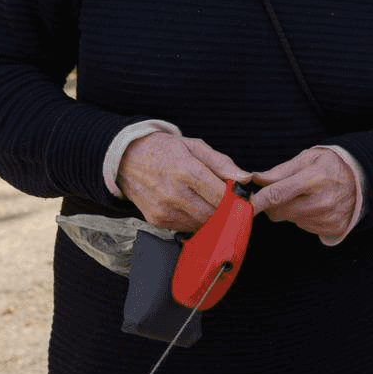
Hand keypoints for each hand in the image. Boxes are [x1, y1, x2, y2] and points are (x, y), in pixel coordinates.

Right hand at [117, 133, 248, 231]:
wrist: (126, 158)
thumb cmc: (164, 150)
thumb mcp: (195, 146)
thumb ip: (222, 163)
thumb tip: (246, 178)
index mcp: (186, 171)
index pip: (221, 196)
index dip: (235, 197)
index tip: (240, 194)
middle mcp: (173, 193)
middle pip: (213, 213)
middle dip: (225, 208)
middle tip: (227, 199)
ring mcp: (163, 210)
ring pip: (201, 223)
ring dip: (210, 215)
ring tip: (208, 200)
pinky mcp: (156, 220)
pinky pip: (185, 227)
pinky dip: (194, 219)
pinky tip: (192, 205)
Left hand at [249, 148, 358, 241]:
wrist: (364, 180)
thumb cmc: (332, 165)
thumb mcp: (308, 158)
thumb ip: (280, 171)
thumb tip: (255, 179)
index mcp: (314, 179)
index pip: (277, 194)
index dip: (257, 200)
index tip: (244, 203)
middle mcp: (322, 202)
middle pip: (279, 211)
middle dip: (274, 203)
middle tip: (283, 191)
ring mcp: (327, 218)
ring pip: (290, 220)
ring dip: (291, 210)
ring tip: (307, 196)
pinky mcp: (331, 230)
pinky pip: (304, 227)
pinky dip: (304, 217)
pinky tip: (316, 206)